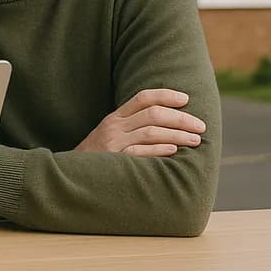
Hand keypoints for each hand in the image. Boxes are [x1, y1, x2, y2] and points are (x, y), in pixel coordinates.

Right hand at [75, 89, 205, 156]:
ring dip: (177, 134)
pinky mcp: (113, 160)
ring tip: (195, 140)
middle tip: (200, 126)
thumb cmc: (96, 158)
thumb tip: (167, 126)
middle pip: (153, 114)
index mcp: (114, 118)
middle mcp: (114, 127)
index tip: (186, 99)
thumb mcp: (109, 136)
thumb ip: (130, 128)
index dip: (166, 95)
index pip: (143, 98)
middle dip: (181, 118)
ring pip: (151, 131)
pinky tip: (173, 150)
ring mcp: (113, 143)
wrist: (69, 175)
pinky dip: (158, 149)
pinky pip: (139, 152)